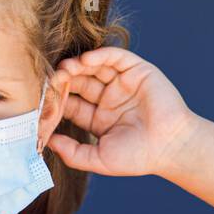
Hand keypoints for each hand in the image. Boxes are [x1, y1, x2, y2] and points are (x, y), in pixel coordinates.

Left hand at [47, 47, 197, 177]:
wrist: (170, 147)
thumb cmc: (138, 157)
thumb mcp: (98, 159)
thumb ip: (72, 152)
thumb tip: (47, 142)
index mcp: (99, 119)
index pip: (72, 104)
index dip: (57, 100)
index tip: (42, 100)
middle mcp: (109, 99)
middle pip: (80, 83)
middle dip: (65, 80)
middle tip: (51, 79)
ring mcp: (123, 84)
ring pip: (95, 68)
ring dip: (78, 65)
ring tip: (66, 68)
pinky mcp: (137, 71)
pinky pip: (115, 57)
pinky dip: (100, 55)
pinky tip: (85, 60)